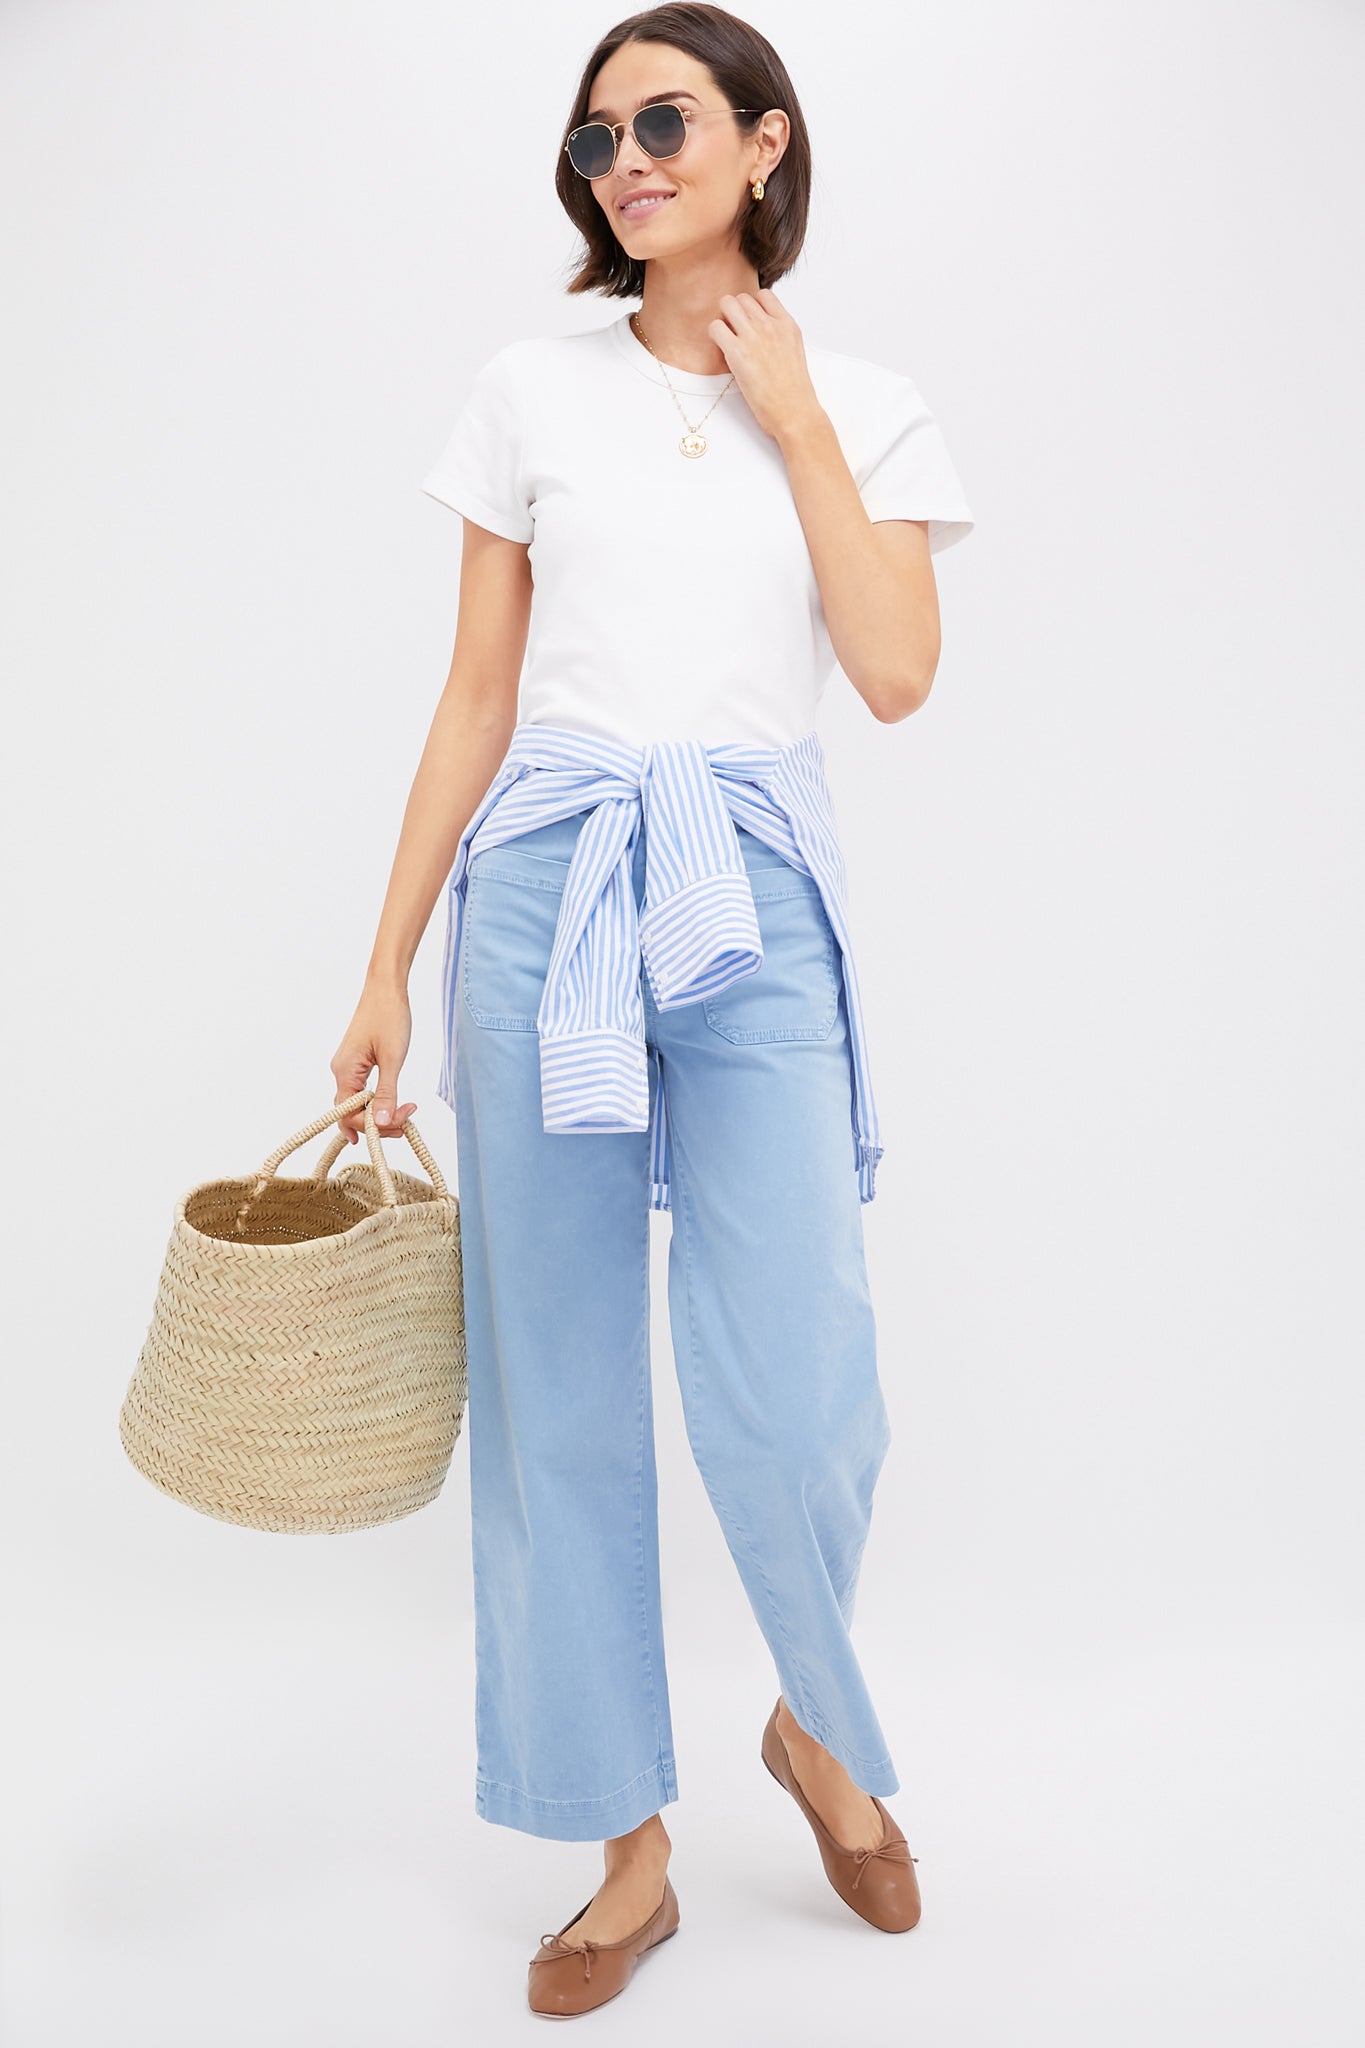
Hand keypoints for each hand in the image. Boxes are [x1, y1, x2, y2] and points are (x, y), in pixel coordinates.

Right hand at [331, 984, 416, 1144]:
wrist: (385, 988)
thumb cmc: (389, 1017)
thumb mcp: (392, 1059)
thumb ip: (385, 1094)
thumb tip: (379, 1124)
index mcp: (344, 1071)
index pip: (348, 1115)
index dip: (373, 1126)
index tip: (401, 1121)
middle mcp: (340, 1072)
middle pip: (351, 1112)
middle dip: (378, 1122)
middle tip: (406, 1120)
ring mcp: (347, 1067)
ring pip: (357, 1102)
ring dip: (379, 1112)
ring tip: (404, 1112)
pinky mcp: (356, 1062)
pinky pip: (361, 1090)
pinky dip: (376, 1100)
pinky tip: (390, 1104)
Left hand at [707, 288, 823, 442]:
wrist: (795, 413)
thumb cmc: (794, 393)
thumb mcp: (794, 355)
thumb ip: (779, 339)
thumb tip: (763, 336)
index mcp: (788, 325)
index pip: (764, 295)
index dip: (752, 307)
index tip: (749, 323)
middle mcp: (771, 325)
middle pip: (742, 298)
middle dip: (734, 312)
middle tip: (733, 333)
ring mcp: (754, 336)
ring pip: (727, 304)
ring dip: (723, 319)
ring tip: (726, 340)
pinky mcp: (737, 352)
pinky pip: (715, 327)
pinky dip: (714, 335)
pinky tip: (721, 350)